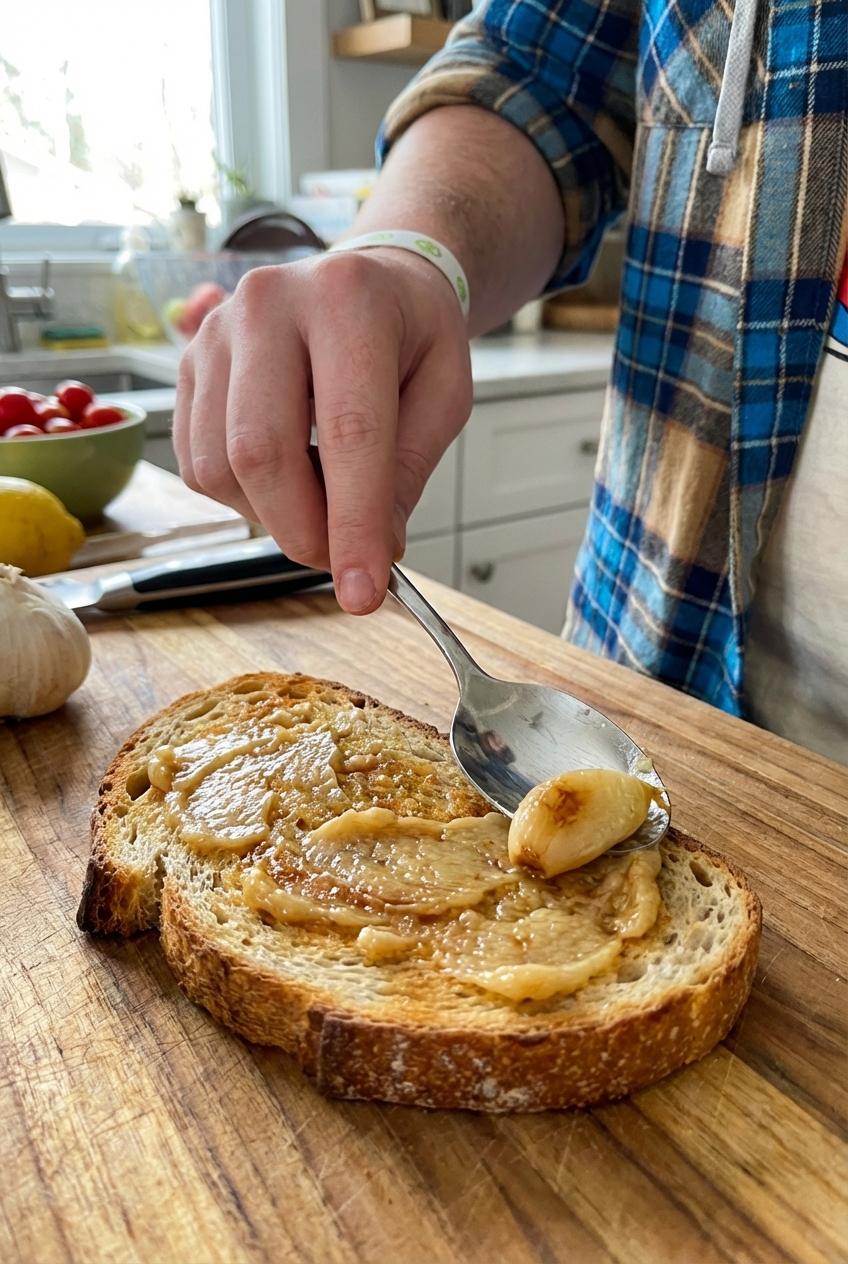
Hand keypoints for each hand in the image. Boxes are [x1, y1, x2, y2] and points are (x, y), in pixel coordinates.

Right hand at [172, 248, 471, 612]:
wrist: (364, 280)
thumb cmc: (409, 334)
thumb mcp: (445, 393)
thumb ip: (409, 470)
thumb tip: (373, 549)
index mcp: (349, 300)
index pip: (349, 432)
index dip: (354, 523)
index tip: (363, 593)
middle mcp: (270, 304)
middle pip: (262, 452)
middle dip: (303, 533)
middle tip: (341, 563)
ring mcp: (217, 332)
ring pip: (221, 467)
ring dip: (272, 517)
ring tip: (320, 504)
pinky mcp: (187, 364)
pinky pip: (198, 463)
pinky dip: (243, 497)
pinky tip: (286, 478)